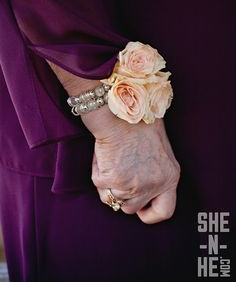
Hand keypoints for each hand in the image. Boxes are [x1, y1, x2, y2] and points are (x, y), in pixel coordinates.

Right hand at [82, 105, 179, 223]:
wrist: (124, 110)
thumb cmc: (140, 123)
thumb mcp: (159, 152)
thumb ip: (153, 173)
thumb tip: (138, 187)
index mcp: (170, 177)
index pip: (165, 211)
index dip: (150, 213)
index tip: (140, 208)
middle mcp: (154, 184)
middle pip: (131, 208)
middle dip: (121, 195)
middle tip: (117, 175)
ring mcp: (133, 185)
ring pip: (111, 198)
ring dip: (107, 183)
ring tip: (111, 158)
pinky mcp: (113, 179)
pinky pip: (99, 184)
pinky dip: (98, 170)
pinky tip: (104, 153)